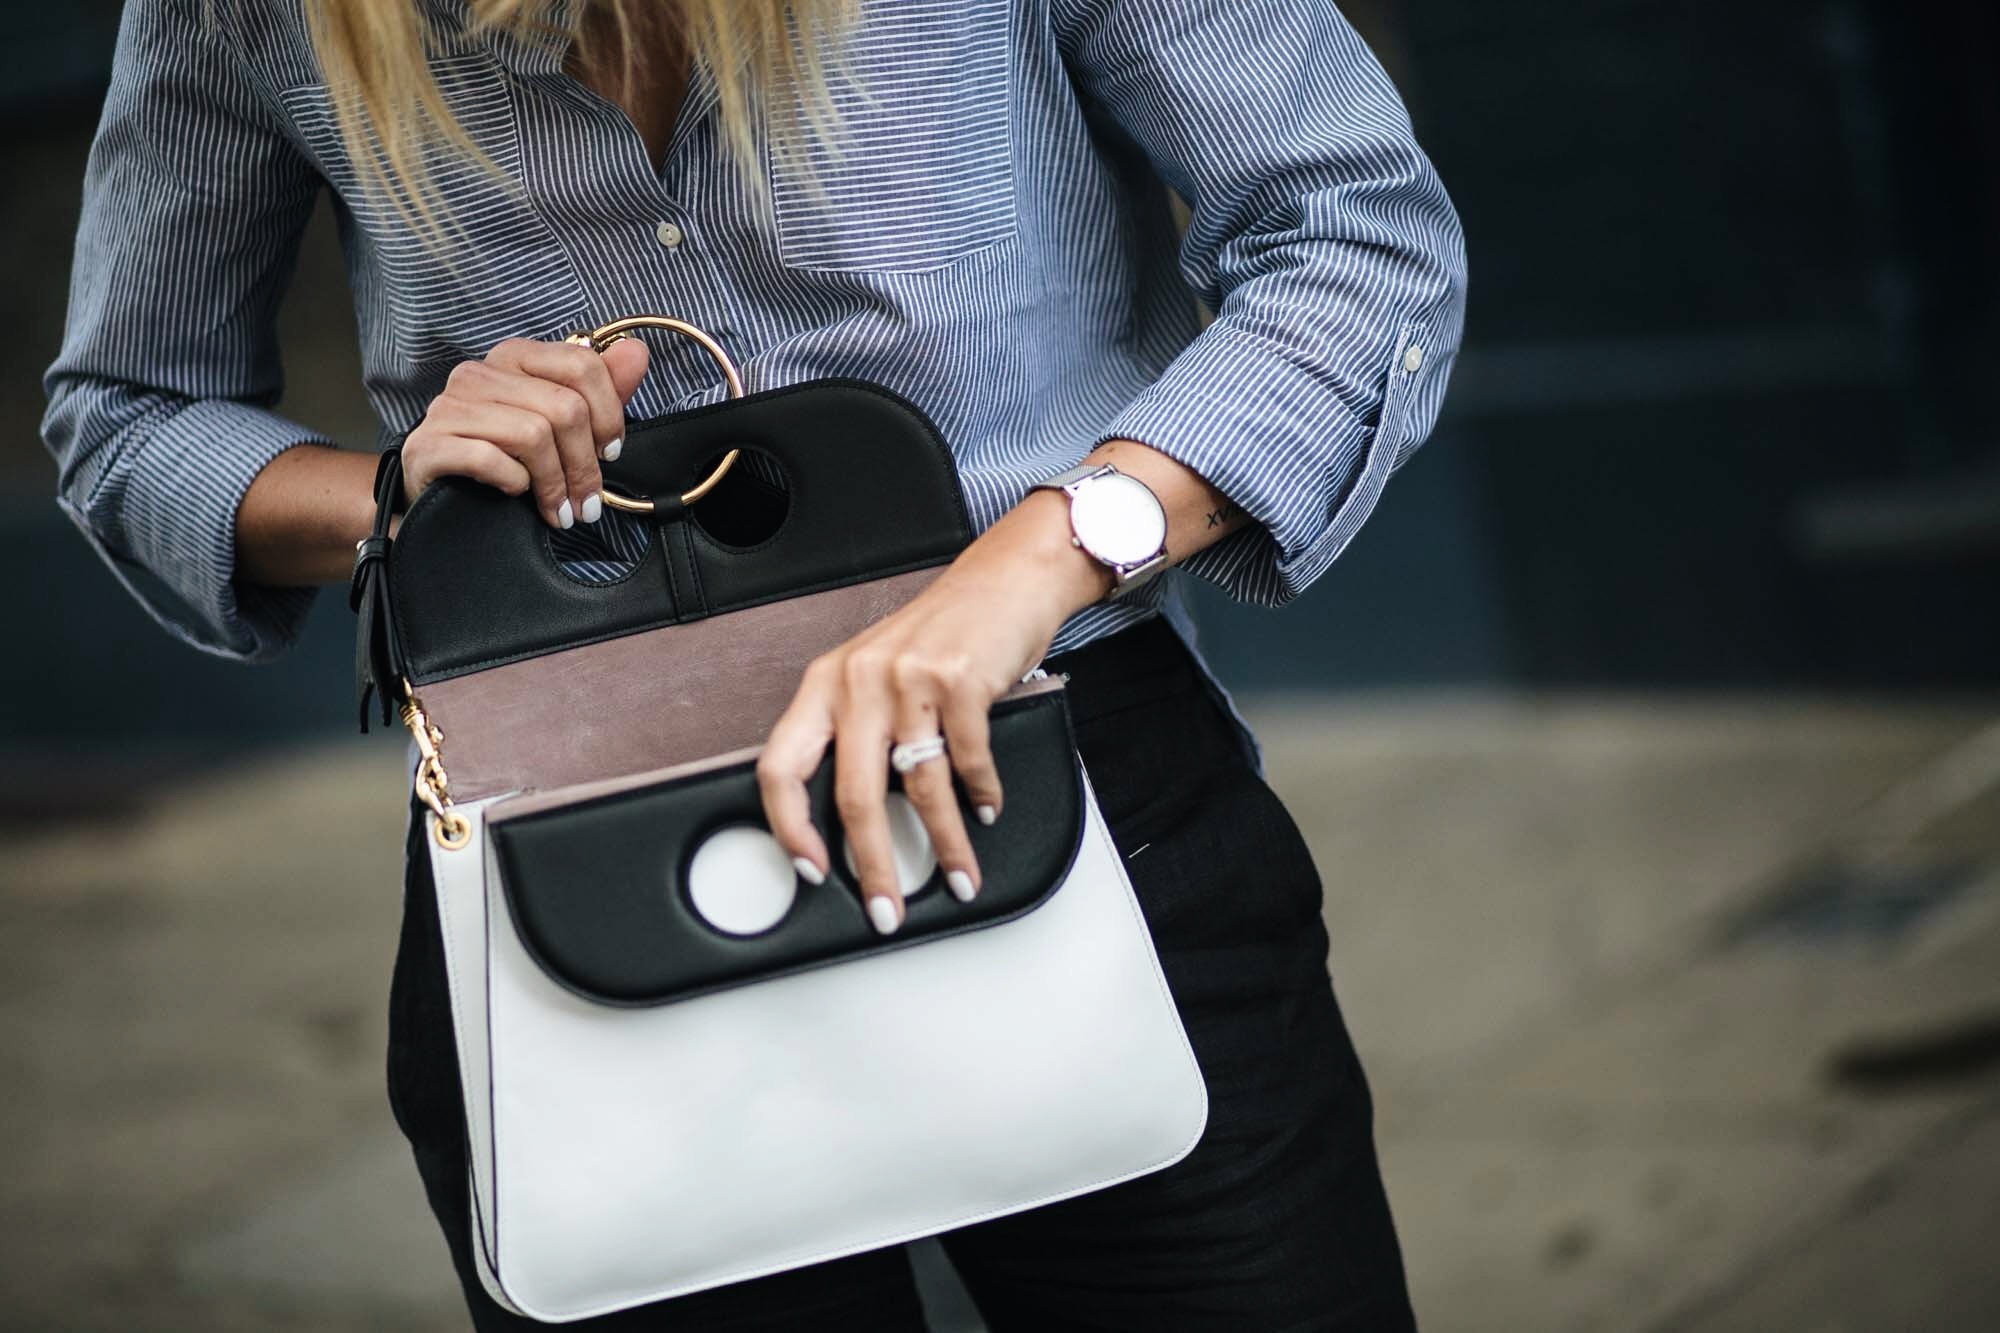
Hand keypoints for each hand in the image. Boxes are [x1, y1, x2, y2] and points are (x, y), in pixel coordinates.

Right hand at [400, 336, 650, 525]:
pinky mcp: (427, 445)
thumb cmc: (506, 462)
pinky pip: (490, 458)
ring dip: (554, 483)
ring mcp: (448, 406)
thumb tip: (636, 352)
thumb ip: (600, 390)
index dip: (609, 415)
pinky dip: (513, 483)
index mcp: (514, 357)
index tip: (610, 453)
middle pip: (564, 408)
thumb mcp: (560, 426)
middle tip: (587, 503)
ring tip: (559, 512)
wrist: (439, 503)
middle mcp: (478, 373)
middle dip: (585, 465)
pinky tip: (513, 494)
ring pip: (532, 434)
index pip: (582, 365)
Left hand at [756, 490, 1113, 934]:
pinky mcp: (960, 679)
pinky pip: (968, 760)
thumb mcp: (878, 674)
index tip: (810, 869)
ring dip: (945, 844)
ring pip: (918, 787)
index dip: (789, 827)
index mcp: (825, 683)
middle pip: (852, 794)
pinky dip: (982, 795)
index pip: (781, 766)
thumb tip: (853, 820)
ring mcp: (910, 678)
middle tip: (887, 907)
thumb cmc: (941, 634)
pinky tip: (987, 809)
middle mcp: (858, 679)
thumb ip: (857, 732)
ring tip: (959, 875)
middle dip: (873, 864)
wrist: (1005, 579)